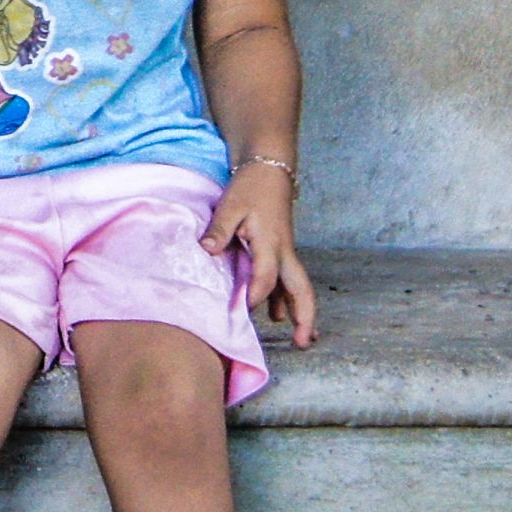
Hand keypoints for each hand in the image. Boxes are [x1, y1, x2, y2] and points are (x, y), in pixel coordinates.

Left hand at [203, 166, 317, 347]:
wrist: (270, 168)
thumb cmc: (250, 187)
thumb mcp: (230, 206)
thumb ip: (219, 230)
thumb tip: (206, 250)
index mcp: (270, 244)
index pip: (265, 278)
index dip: (254, 296)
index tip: (242, 311)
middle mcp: (284, 252)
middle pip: (300, 289)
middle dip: (304, 316)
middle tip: (302, 343)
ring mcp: (286, 252)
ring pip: (299, 286)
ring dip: (301, 311)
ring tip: (300, 339)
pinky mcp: (282, 250)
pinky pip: (289, 280)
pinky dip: (288, 299)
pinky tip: (280, 315)